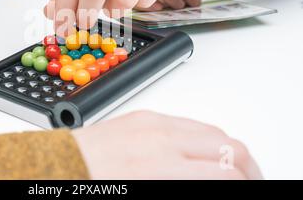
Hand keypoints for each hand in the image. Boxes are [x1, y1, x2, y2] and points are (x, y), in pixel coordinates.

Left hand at [72, 111, 262, 179]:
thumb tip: (206, 180)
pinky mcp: (144, 115)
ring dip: (227, 151)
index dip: (247, 182)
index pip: (226, 171)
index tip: (249, 186)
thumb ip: (184, 182)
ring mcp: (152, 122)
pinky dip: (204, 139)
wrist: (56, 165)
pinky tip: (201, 154)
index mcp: (159, 166)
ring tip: (229, 170)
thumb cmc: (88, 184)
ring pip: (211, 131)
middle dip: (247, 168)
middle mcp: (160, 138)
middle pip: (227, 145)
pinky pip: (188, 123)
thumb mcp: (144, 189)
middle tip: (249, 181)